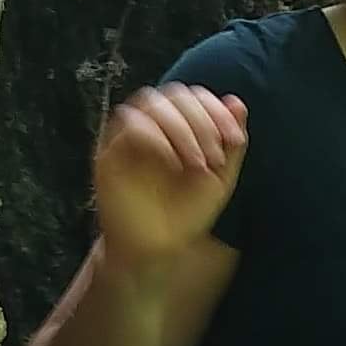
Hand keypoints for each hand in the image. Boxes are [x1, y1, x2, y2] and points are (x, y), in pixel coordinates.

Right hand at [94, 83, 247, 270]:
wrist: (158, 251)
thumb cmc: (187, 215)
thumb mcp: (220, 179)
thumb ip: (231, 142)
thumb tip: (236, 101)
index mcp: (179, 127)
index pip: (195, 96)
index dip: (216, 110)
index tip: (234, 141)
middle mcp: (153, 127)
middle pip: (174, 94)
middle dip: (201, 121)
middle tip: (215, 158)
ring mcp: (128, 138)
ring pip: (150, 103)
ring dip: (180, 127)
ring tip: (197, 163)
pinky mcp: (109, 154)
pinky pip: (128, 125)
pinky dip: (155, 136)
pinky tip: (172, 162)